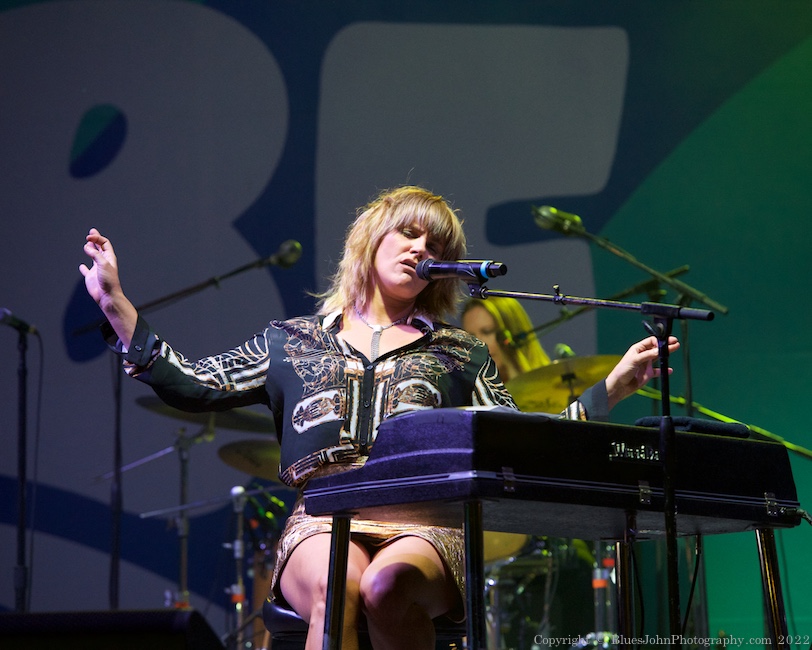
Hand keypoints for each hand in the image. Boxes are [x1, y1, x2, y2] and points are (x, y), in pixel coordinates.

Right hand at [79, 228, 136, 346]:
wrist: (107, 296)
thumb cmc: (109, 281)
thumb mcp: (103, 264)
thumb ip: (95, 255)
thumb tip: (87, 246)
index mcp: (109, 258)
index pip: (104, 243)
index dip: (97, 238)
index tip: (88, 237)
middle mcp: (103, 262)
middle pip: (100, 248)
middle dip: (96, 239)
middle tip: (91, 232)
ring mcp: (97, 269)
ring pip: (93, 257)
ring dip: (90, 250)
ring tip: (87, 244)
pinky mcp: (91, 277)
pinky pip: (86, 270)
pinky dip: (83, 268)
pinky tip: (81, 266)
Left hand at [605, 335, 679, 409]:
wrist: (619, 386)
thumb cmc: (622, 371)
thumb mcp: (634, 360)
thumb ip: (647, 355)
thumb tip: (659, 350)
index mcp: (638, 349)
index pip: (651, 341)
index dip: (659, 341)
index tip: (667, 342)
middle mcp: (643, 355)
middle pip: (657, 348)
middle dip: (666, 345)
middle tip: (675, 343)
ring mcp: (646, 364)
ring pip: (659, 357)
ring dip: (666, 354)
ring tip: (675, 349)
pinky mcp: (648, 373)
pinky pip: (658, 371)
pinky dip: (664, 370)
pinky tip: (669, 370)